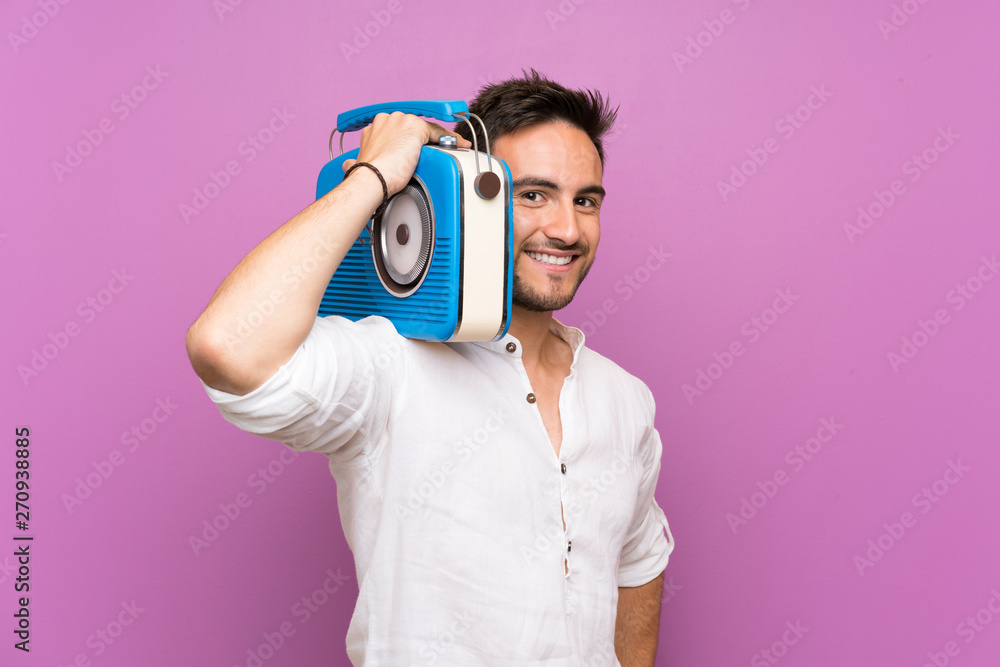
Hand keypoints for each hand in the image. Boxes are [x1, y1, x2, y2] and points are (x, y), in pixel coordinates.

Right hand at [342, 112, 471, 195]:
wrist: (371, 180)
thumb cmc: (366, 178)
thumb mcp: (362, 164)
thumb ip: (359, 160)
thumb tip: (347, 165)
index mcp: (373, 128)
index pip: (398, 130)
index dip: (409, 141)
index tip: (415, 149)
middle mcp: (386, 120)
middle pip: (413, 127)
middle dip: (423, 141)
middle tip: (433, 154)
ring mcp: (401, 121)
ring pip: (426, 129)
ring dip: (437, 141)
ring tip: (448, 152)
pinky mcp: (415, 127)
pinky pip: (438, 132)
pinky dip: (450, 140)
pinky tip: (458, 146)